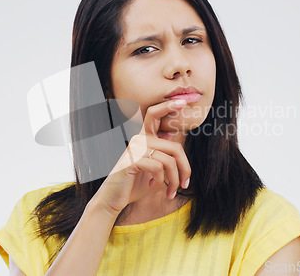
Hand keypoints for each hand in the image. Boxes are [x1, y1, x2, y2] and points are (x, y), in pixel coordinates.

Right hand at [93, 99, 191, 216]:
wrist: (114, 199)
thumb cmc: (135, 183)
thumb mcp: (154, 167)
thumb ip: (163, 152)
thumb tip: (171, 131)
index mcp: (144, 138)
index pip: (155, 115)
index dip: (168, 106)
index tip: (183, 101)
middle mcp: (139, 139)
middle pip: (175, 147)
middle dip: (185, 168)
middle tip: (185, 184)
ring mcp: (135, 148)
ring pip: (169, 160)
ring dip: (174, 180)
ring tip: (170, 191)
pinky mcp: (132, 160)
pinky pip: (158, 167)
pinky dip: (160, 180)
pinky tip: (153, 185)